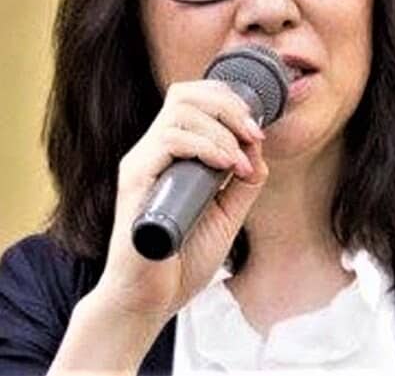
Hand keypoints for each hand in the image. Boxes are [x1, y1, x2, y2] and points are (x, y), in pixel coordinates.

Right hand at [88, 80, 266, 324]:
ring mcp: (142, 162)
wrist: (150, 300)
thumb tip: (259, 152)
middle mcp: (153, 150)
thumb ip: (242, 184)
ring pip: (179, 112)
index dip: (227, 101)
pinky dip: (205, 146)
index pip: (192, 100)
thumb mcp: (226, 215)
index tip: (256, 129)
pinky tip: (226, 166)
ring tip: (241, 160)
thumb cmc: (182, 259)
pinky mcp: (135, 180)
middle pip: (184, 94)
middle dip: (228, 105)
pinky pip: (169, 141)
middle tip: (254, 132)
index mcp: (171, 154)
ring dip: (222, 129)